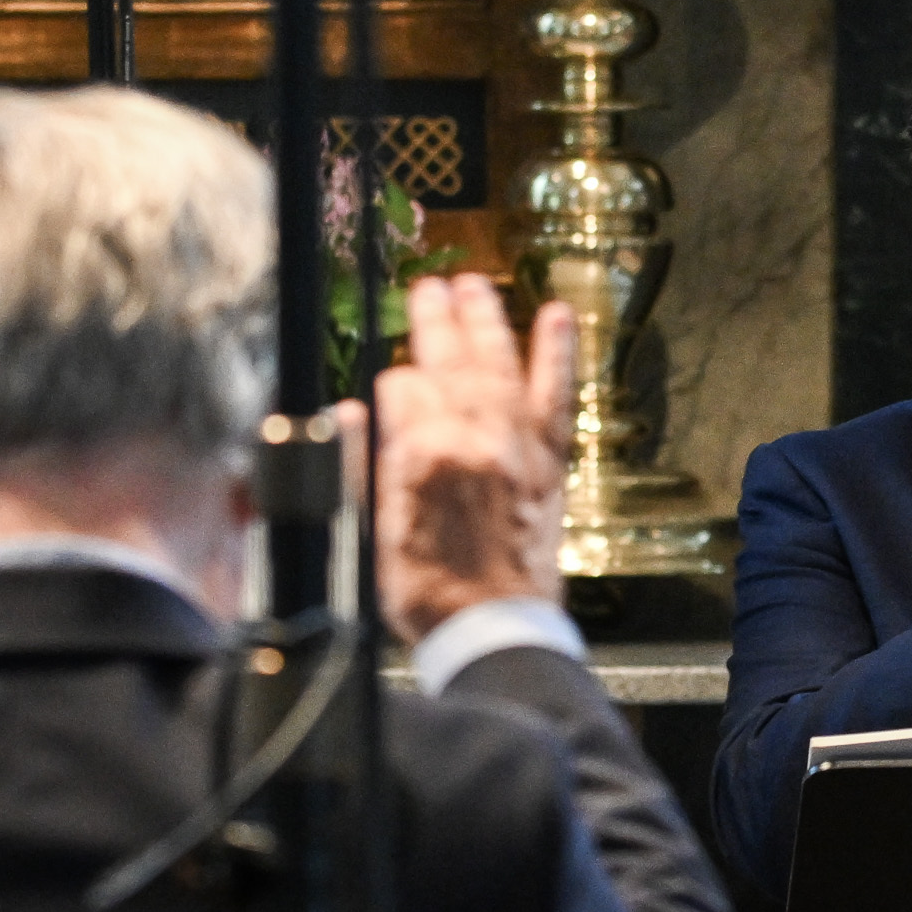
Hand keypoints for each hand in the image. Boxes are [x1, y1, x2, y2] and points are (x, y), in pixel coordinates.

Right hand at [368, 275, 576, 641]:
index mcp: (421, 455)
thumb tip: (352, 415)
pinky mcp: (549, 460)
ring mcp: (516, 445)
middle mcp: (472, 439)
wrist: (494, 625)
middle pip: (449, 362)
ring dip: (486, 320)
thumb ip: (359, 465)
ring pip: (498, 364)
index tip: (389, 393)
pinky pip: (556, 394)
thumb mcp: (369, 530)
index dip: (392, 389)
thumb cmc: (428, 590)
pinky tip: (558, 316)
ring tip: (472, 286)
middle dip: (435, 321)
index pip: (402, 390)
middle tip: (427, 289)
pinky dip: (557, 353)